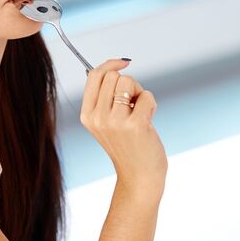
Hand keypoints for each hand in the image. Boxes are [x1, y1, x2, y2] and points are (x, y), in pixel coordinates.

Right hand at [80, 58, 167, 189]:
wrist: (139, 177)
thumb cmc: (128, 146)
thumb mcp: (107, 122)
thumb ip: (105, 97)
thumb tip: (117, 64)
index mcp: (87, 115)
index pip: (93, 76)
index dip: (110, 64)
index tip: (124, 63)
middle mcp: (98, 118)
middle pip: (114, 76)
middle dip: (129, 84)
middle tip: (133, 105)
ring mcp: (115, 122)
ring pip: (129, 82)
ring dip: (140, 93)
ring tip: (140, 113)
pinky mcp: (135, 125)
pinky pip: (147, 96)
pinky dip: (152, 105)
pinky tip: (149, 122)